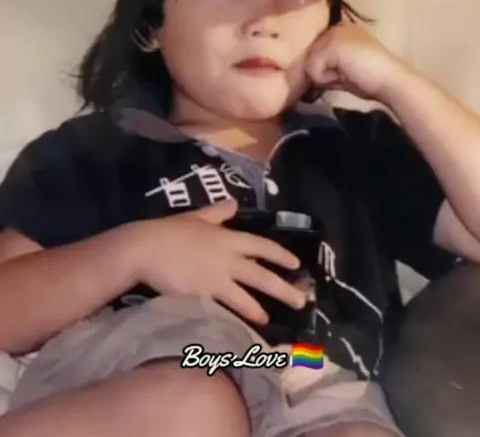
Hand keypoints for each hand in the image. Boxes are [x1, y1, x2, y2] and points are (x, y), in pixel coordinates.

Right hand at [126, 200, 305, 324]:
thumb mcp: (196, 217)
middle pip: (261, 275)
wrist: (145, 249)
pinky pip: (223, 311)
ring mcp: (215, 280)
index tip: (296, 264)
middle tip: (302, 300)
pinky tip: (239, 329)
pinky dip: (233, 320)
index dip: (280, 255)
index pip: (261, 246)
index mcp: (227, 238)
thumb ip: (217, 213)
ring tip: (268, 318)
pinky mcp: (201, 297)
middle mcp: (227, 260)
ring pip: (245, 298)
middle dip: (284, 288)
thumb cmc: (168, 231)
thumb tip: (233, 203)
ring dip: (259, 310)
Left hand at [305, 22, 410, 101]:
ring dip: (326, 77)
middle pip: (311, 58)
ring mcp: (334, 33)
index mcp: (341, 31)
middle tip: (349, 75)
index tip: (350, 73)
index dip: (328, 70)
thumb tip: (309, 75)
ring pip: (310, 63)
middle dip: (325, 73)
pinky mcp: (332, 44)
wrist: (392, 81)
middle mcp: (336, 27)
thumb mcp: (345, 69)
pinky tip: (346, 75)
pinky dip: (326, 79)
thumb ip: (328, 66)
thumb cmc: (372, 79)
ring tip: (348, 74)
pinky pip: (313, 68)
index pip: (317, 54)